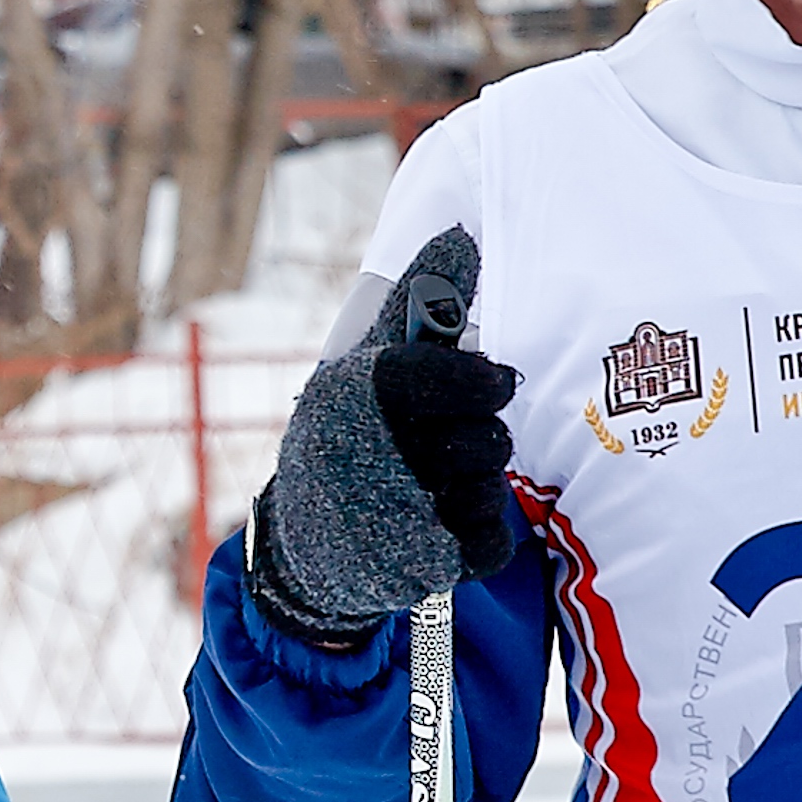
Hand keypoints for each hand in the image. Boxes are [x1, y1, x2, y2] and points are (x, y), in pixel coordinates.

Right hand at [249, 231, 520, 647]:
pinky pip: (492, 540)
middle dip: (486, 435)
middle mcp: (368, 456)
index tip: (496, 382)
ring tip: (443, 479)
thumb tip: (463, 234)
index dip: (485, 381)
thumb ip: (417, 305)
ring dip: (480, 481)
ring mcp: (392, 517)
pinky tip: (451, 519)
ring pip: (490, 487)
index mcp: (354, 396)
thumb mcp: (364, 365)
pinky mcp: (415, 568)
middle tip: (461, 437)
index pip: (448, 379)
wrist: (304, 547)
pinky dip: (484, 530)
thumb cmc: (347, 437)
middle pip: (487, 438)